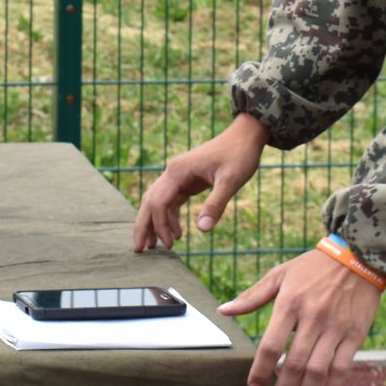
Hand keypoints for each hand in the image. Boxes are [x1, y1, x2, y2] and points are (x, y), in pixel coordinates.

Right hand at [131, 112, 267, 250]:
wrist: (246, 135)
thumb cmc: (239, 155)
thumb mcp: (231, 181)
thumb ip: (216, 204)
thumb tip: (203, 230)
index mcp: (178, 171)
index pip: (159, 202)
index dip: (160, 225)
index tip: (170, 245)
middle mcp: (173, 172)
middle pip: (150, 201)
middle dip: (144, 226)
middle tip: (140, 250)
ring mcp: (178, 176)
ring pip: (158, 202)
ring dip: (154, 223)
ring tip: (154, 247)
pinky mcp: (187, 180)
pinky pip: (171, 201)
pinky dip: (170, 217)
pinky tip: (176, 233)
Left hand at [220, 247, 382, 385]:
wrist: (357, 256)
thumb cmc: (312, 267)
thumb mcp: (280, 275)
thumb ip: (252, 296)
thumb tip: (223, 310)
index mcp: (290, 303)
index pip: (271, 345)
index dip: (261, 371)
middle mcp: (313, 318)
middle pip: (295, 365)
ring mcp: (336, 328)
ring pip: (319, 371)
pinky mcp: (355, 334)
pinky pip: (343, 367)